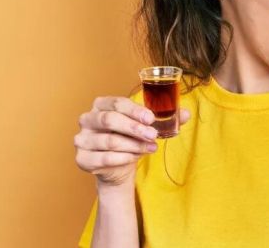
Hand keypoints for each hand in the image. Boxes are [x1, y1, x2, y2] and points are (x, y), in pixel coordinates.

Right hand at [74, 96, 190, 186]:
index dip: (134, 110)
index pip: (116, 103)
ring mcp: (81, 139)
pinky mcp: (81, 159)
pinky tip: (135, 157)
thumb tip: (187, 113)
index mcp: (101, 104)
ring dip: (133, 145)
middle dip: (134, 128)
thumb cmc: (131, 138)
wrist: (119, 165)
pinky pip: (104, 158)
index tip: (151, 118)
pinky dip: (123, 158)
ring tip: (150, 147)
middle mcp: (87, 119)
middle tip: (153, 135)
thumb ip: (166, 118)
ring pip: (110, 141)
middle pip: (110, 120)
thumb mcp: (147, 126)